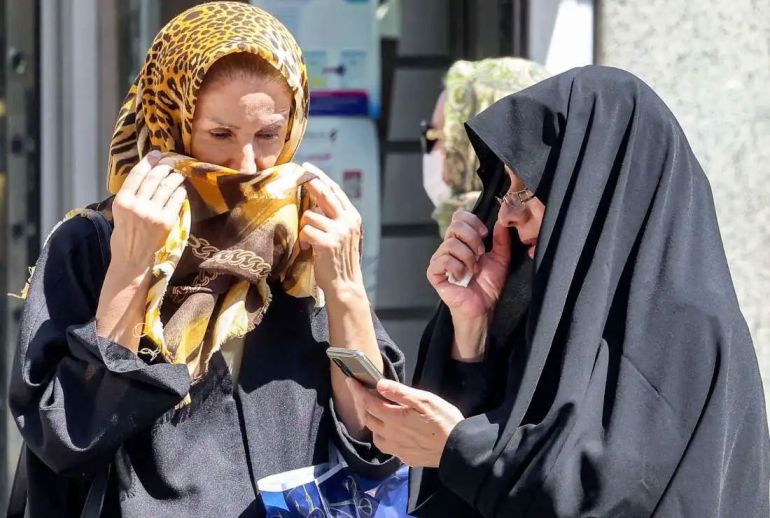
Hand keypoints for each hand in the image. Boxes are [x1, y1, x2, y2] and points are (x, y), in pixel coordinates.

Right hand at [111, 150, 187, 275]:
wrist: (132, 263)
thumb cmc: (124, 239)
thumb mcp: (119, 214)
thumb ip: (130, 197)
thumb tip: (145, 178)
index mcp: (122, 201)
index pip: (137, 174)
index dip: (148, 161)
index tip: (156, 154)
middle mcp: (136, 205)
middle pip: (154, 177)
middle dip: (165, 167)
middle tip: (171, 162)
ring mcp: (152, 213)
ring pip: (167, 186)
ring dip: (175, 177)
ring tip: (178, 174)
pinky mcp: (166, 221)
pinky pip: (177, 200)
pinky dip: (180, 192)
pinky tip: (181, 190)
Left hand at [299, 162, 364, 299]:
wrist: (345, 285)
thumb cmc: (338, 260)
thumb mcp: (341, 235)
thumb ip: (333, 218)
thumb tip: (314, 199)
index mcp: (352, 217)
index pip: (335, 191)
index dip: (321, 178)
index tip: (308, 168)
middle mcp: (348, 221)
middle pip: (325, 193)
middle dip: (310, 181)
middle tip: (298, 173)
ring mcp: (339, 231)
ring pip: (309, 216)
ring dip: (304, 227)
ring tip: (309, 241)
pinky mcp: (328, 242)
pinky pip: (306, 230)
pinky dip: (304, 240)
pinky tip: (309, 249)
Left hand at [347, 378, 463, 467]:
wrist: (458, 449)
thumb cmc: (444, 420)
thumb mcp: (425, 400)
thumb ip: (400, 393)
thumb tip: (379, 384)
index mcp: (394, 418)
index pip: (368, 403)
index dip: (357, 391)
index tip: (350, 381)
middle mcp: (390, 435)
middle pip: (369, 419)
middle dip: (363, 405)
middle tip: (366, 395)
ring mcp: (397, 449)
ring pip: (376, 436)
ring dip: (373, 423)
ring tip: (380, 415)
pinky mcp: (405, 458)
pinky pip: (388, 447)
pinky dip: (385, 437)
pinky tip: (393, 433)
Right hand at [428, 211, 511, 321]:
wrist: (484, 307)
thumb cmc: (488, 285)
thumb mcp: (501, 259)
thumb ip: (501, 240)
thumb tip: (501, 221)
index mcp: (461, 240)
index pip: (459, 217)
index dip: (473, 221)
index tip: (485, 234)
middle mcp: (448, 247)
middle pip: (455, 226)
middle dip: (473, 239)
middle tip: (481, 254)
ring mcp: (439, 259)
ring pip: (451, 243)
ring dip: (468, 257)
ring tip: (473, 269)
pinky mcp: (434, 273)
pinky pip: (443, 260)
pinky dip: (457, 267)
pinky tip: (462, 276)